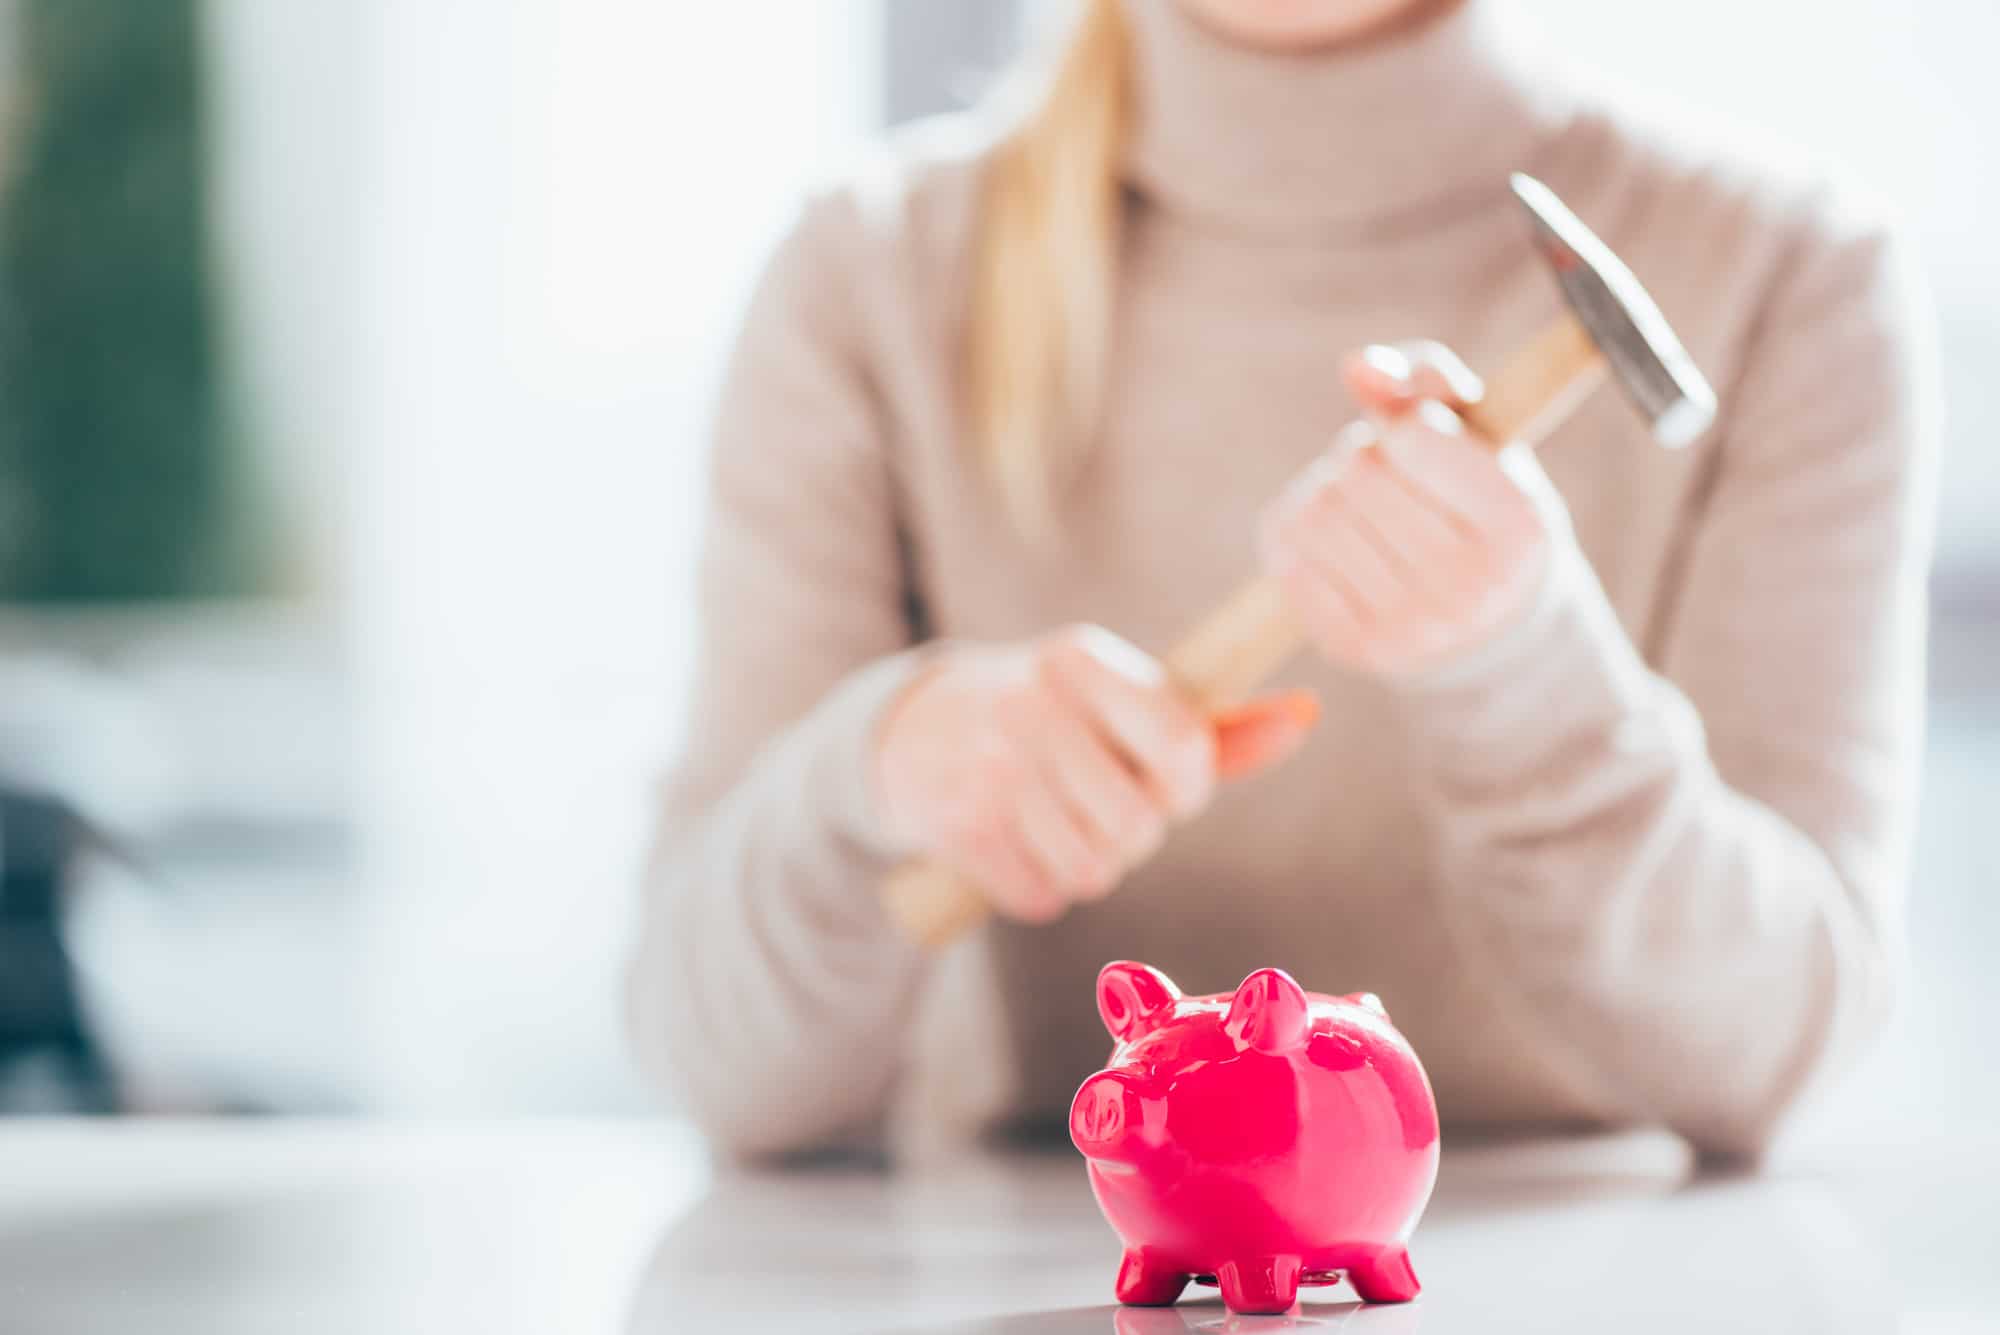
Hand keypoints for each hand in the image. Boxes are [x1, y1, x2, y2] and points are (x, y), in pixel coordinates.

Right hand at [874, 626, 1318, 922]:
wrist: (913, 732)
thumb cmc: (1051, 717)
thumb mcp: (1117, 697)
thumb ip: (1212, 725)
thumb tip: (1306, 715)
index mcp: (1079, 658)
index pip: (1179, 745)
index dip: (1186, 785)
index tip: (1165, 782)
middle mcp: (1028, 707)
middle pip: (1138, 824)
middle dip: (1134, 832)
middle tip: (1101, 805)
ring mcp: (986, 770)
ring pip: (1093, 869)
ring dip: (1090, 863)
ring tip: (1061, 823)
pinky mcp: (956, 829)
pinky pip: (1043, 895)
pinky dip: (1041, 884)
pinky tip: (1018, 841)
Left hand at [1260, 341, 1562, 677]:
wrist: (1486, 625)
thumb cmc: (1478, 506)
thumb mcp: (1480, 436)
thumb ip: (1427, 381)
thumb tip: (1358, 367)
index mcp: (1519, 524)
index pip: (1411, 434)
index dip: (1403, 427)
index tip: (1422, 448)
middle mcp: (1471, 587)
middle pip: (1357, 471)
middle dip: (1361, 458)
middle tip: (1388, 480)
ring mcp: (1412, 627)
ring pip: (1315, 512)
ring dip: (1323, 492)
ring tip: (1359, 508)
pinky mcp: (1354, 649)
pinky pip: (1286, 556)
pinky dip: (1295, 534)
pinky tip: (1332, 542)